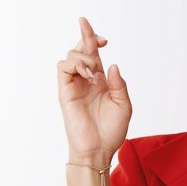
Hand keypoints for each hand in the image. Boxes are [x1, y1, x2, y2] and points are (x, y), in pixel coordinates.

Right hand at [57, 17, 132, 162]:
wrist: (98, 149)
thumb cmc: (112, 130)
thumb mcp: (124, 105)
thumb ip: (119, 84)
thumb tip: (112, 65)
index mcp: (100, 81)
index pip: (93, 54)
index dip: (94, 40)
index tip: (105, 39)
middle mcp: (85, 80)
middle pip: (80, 49)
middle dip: (88, 37)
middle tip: (103, 42)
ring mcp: (73, 85)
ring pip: (70, 55)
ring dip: (85, 56)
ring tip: (95, 73)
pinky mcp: (64, 91)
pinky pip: (62, 67)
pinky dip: (76, 64)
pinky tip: (89, 76)